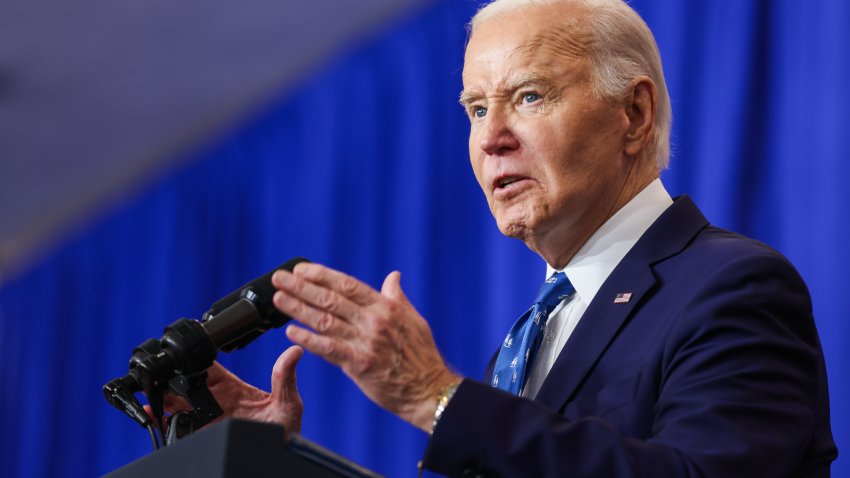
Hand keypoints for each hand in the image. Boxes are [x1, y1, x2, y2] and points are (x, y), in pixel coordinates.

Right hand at [157, 345, 304, 435]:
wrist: (278, 459)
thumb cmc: (286, 432)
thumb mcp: (288, 404)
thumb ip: (285, 378)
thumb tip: (294, 351)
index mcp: (235, 389)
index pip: (209, 369)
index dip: (195, 360)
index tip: (183, 356)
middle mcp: (219, 402)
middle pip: (188, 386)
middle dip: (173, 380)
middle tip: (160, 379)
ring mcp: (209, 419)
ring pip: (179, 404)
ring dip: (164, 399)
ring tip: (152, 397)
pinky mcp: (205, 434)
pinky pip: (180, 428)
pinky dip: (166, 421)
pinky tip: (158, 418)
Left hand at [271, 263, 460, 431]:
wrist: (430, 390)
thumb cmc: (422, 356)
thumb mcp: (414, 319)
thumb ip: (397, 297)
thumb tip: (394, 276)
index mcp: (386, 307)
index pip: (348, 284)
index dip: (322, 275)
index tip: (302, 269)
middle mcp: (375, 320)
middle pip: (331, 299)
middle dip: (301, 286)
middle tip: (280, 278)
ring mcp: (366, 342)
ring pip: (325, 320)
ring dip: (298, 308)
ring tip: (279, 299)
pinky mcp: (360, 364)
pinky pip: (328, 348)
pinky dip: (308, 339)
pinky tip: (291, 331)